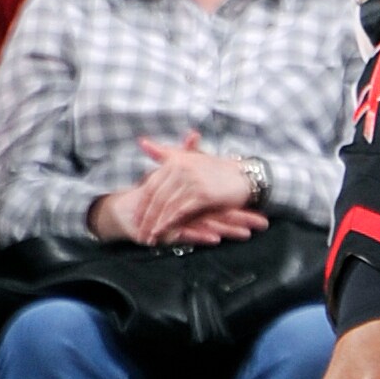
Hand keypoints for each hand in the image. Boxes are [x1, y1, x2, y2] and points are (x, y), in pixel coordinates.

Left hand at [125, 135, 267, 245]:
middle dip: (146, 216)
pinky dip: (169, 223)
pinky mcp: (202, 194)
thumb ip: (164, 152)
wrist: (244, 177)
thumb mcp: (189, 157)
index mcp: (176, 160)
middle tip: (139, 231)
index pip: (152, 184)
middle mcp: (181, 168)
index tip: (135, 218)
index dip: (142, 203)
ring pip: (166, 205)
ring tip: (148, 236)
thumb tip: (141, 142)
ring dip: (155, 223)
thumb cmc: (216, 169)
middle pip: (156, 197)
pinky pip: (180, 211)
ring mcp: (192, 181)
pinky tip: (163, 232)